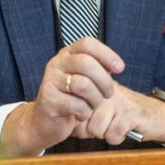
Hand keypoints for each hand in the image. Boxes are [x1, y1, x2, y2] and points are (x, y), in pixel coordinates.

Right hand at [0, 37, 123, 156]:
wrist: (45, 121)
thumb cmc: (70, 98)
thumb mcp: (84, 78)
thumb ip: (98, 68)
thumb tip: (116, 65)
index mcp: (66, 55)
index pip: (87, 43)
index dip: (106, 54)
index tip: (119, 68)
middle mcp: (56, 64)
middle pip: (86, 63)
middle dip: (104, 81)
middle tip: (108, 94)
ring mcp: (50, 81)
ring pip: (83, 85)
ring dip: (95, 99)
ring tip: (92, 105)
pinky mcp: (49, 101)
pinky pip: (77, 105)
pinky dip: (85, 113)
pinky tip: (81, 114)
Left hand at [70, 83, 164, 144]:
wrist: (157, 115)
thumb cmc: (123, 115)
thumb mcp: (101, 111)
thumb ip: (83, 115)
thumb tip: (67, 129)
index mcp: (95, 89)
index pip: (75, 112)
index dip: (82, 124)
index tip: (94, 121)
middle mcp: (104, 93)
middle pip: (84, 123)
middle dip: (94, 131)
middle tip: (108, 124)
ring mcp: (117, 102)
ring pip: (96, 130)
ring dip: (106, 134)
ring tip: (116, 125)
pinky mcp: (129, 114)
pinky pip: (112, 135)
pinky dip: (118, 138)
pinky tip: (125, 129)